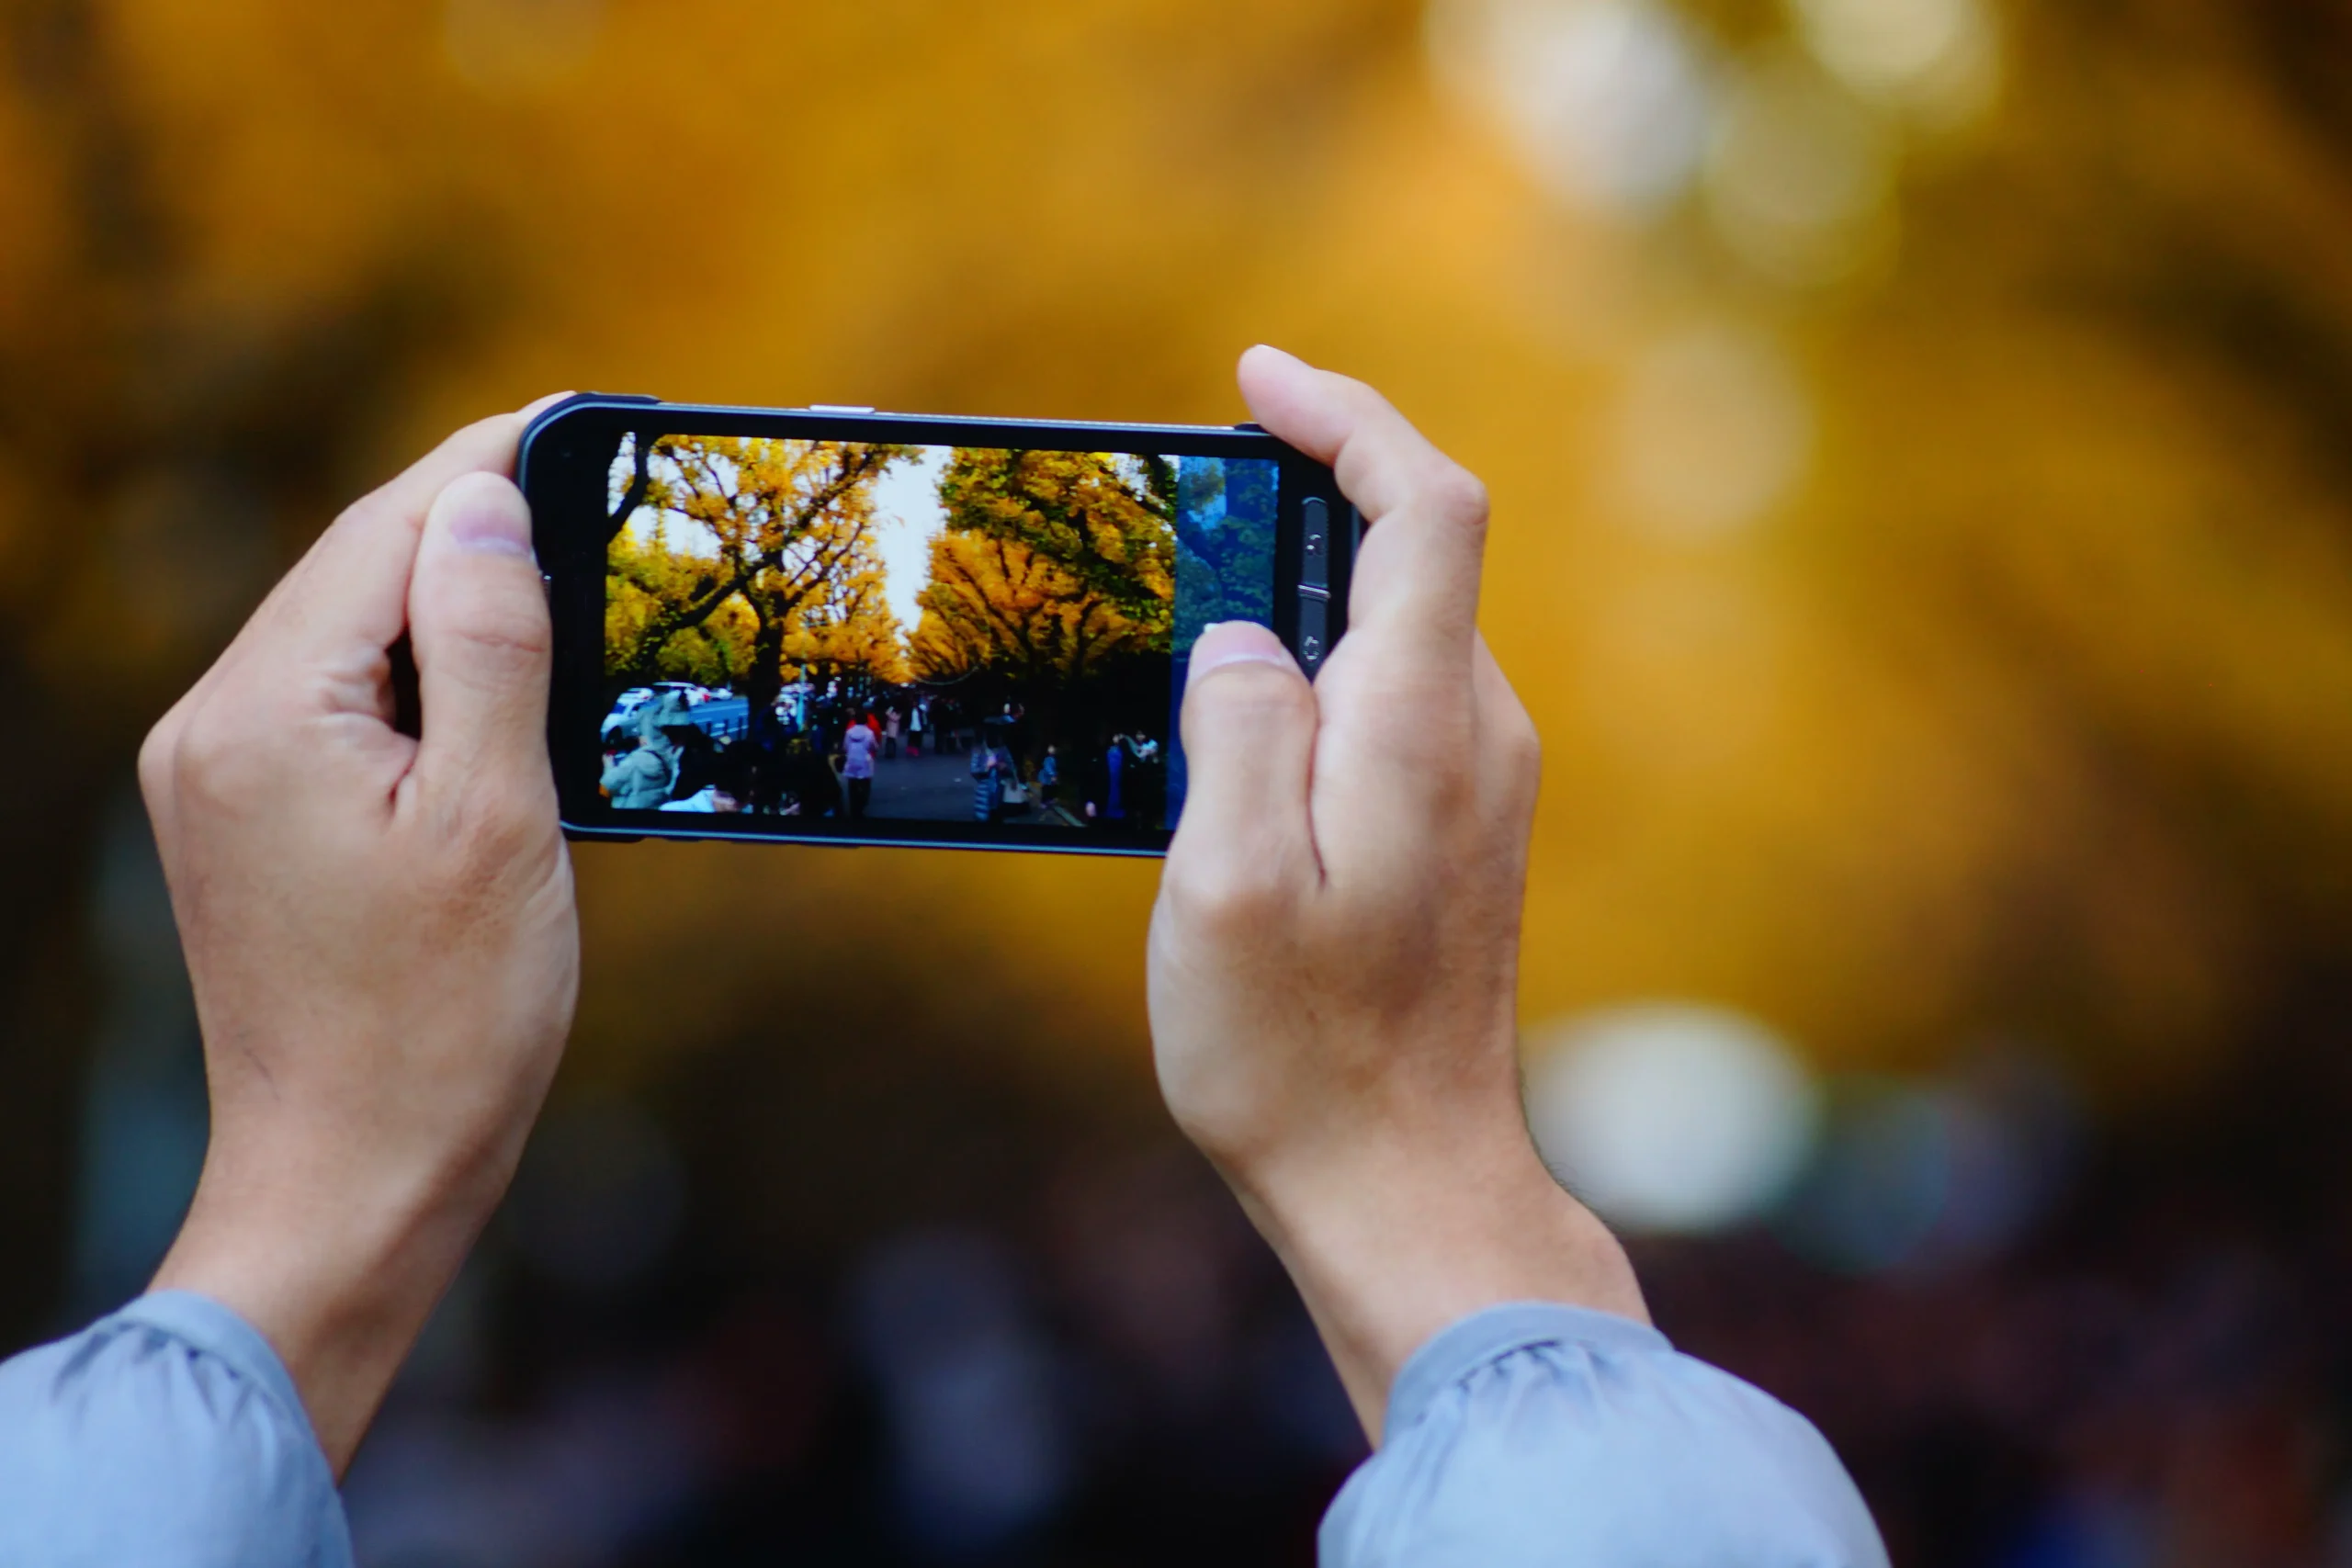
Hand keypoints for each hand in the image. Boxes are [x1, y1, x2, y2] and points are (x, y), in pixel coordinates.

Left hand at [142, 403, 577, 1473]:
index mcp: (265, 716)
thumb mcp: (496, 821)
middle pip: (356, 567)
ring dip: (452, 600)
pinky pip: (337, 698)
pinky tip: (498, 689)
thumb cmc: (439, 1026)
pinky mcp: (244, 820)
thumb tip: (483, 502)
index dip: (491, 462)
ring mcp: (218, 776)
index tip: (585, 416)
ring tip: (568, 582)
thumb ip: (486, 647)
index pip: (385, 529)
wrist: (352, 1179)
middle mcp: (213, 728)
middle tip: (599, 487)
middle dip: (476, 523)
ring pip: (349, 630)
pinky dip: (421, 675)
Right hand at [1147, 347, 1644, 1440]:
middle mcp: (1475, 737)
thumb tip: (1241, 639)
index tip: (1257, 379)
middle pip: (1420, 552)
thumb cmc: (1301, 1056)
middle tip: (1195, 494)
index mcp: (1418, 728)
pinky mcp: (1466, 832)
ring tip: (1198, 613)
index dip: (1348, 418)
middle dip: (1314, 491)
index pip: (1423, 509)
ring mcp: (1484, 786)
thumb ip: (1238, 731)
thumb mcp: (1223, 889)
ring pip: (1405, 629)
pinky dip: (1328, 664)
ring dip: (1312, 587)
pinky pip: (1400, 699)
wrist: (1409, 1184)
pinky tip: (1248, 721)